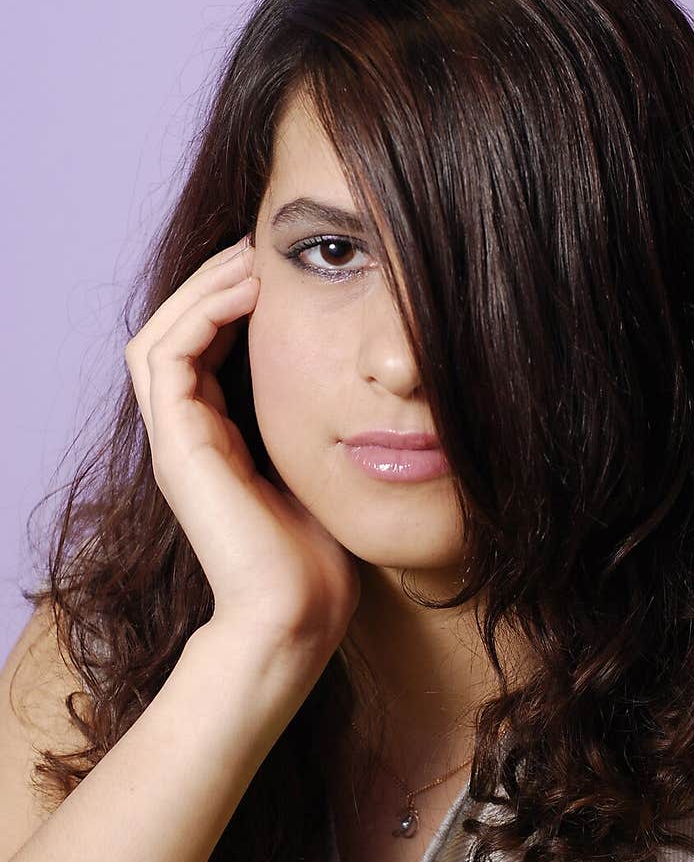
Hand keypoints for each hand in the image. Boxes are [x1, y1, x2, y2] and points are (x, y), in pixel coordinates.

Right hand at [124, 235, 360, 671]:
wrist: (298, 615)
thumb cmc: (320, 555)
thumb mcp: (323, 470)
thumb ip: (321, 427)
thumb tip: (366, 382)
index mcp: (217, 439)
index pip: (203, 349)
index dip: (231, 302)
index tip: (278, 269)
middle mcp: (188, 435)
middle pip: (174, 332)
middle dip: (213, 283)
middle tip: (258, 247)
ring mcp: (176, 440)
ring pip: (160, 334)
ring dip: (201, 289)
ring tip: (249, 260)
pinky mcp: (177, 447)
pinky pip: (168, 355)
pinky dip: (201, 315)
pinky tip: (247, 293)